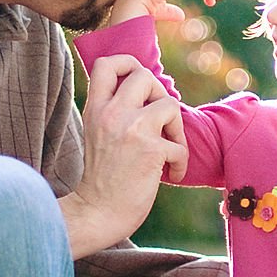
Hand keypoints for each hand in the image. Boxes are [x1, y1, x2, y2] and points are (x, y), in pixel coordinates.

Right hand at [59, 54, 187, 257]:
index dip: (128, 64)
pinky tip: (171, 174)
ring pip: (169, 102)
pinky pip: (180, 145)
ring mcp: (131, 130)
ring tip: (169, 148)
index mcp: (95, 109)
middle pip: (144, 75)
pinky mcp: (151, 150)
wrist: (98, 213)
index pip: (106, 64)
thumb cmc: (103, 178)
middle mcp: (111, 114)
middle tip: (159, 121)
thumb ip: (113, 111)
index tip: (140, 84)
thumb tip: (148, 92)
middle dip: (159, 94)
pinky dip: (180, 161)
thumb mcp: (97, 134)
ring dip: (176, 128)